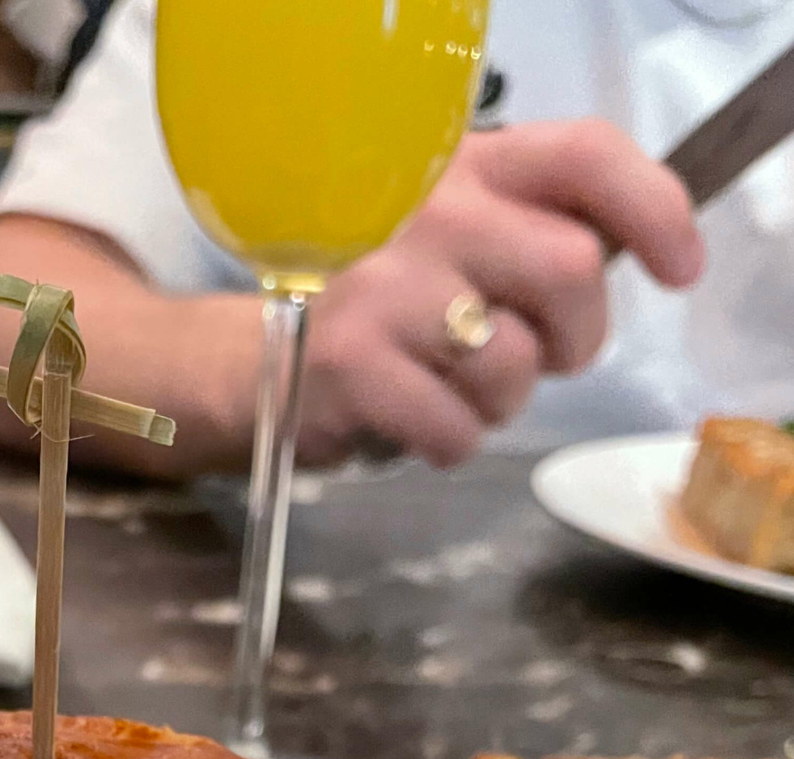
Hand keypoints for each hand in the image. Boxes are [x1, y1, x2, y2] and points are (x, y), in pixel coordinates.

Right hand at [297, 119, 705, 468]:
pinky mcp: (356, 365)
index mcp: (461, 166)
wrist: (239, 363)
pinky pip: (457, 429)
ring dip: (502, 402)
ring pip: (514, 363)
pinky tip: (414, 423)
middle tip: (538, 359)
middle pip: (571, 272)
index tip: (677, 269)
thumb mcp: (449, 244)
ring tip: (455, 392)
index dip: (654, 211)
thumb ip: (529, 235)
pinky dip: (451, 444)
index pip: (583, 156)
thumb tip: (627, 257)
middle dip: (574, 340)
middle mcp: (424, 209)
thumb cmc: (370, 310)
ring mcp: (385, 287)